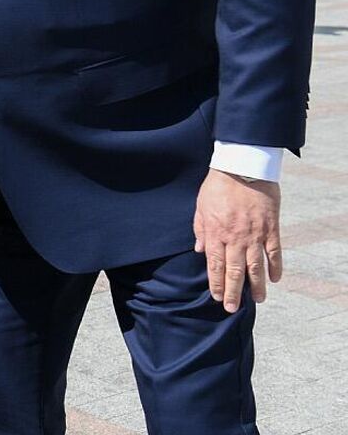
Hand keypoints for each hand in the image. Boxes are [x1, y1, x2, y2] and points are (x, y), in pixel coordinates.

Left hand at [193, 168, 281, 312]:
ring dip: (256, 285)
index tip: (216, 296)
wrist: (242, 167)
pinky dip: (275, 267)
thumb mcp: (201, 205)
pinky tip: (274, 279)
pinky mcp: (271, 228)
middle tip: (232, 307)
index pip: (215, 265)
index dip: (215, 283)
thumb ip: (200, 229)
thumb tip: (200, 250)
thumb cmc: (218, 185)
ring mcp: (254, 234)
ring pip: (255, 267)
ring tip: (257, 300)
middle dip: (232, 292)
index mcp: (216, 232)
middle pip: (234, 271)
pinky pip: (274, 252)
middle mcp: (235, 237)